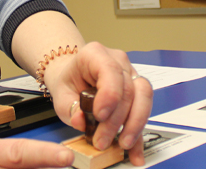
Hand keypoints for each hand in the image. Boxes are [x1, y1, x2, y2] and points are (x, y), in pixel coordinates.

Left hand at [43, 42, 152, 166]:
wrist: (75, 78)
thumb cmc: (70, 82)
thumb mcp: (62, 94)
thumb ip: (70, 108)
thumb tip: (81, 121)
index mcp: (95, 54)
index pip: (109, 70)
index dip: (109, 95)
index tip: (100, 116)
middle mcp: (117, 61)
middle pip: (127, 89)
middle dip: (116, 119)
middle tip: (103, 140)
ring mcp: (130, 73)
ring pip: (143, 96)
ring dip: (134, 124)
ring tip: (123, 144)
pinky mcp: (138, 90)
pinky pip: (144, 110)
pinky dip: (139, 131)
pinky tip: (136, 151)